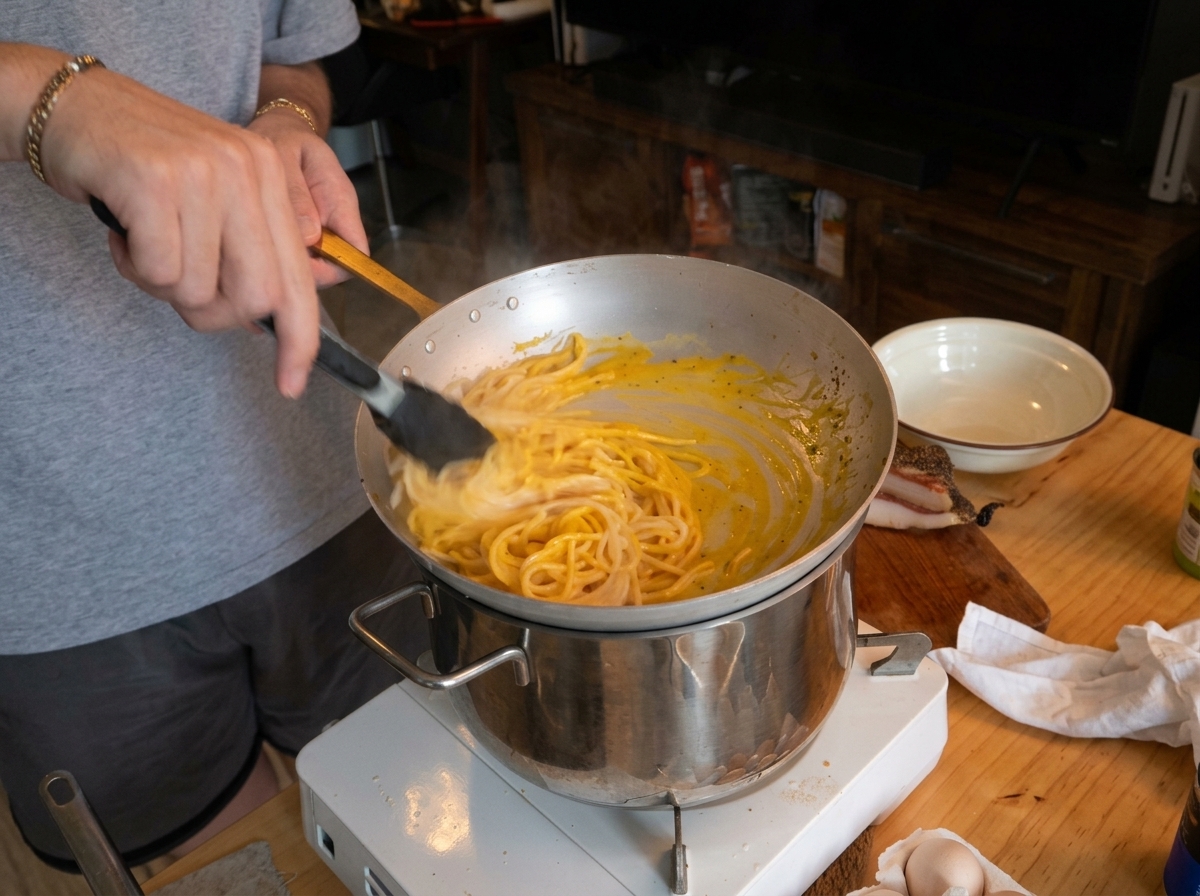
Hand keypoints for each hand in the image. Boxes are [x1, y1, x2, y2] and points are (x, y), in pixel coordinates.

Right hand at [37, 65, 319, 397]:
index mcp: (270, 176)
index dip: (300, 340)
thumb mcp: (215, 195)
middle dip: (214, 313)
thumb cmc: (144, 165)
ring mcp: (204, 174)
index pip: (299, 278)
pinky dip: (134, 266)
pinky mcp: (155, 181)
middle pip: (257, 298)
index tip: (291, 384)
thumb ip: (247, 251)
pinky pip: (158, 270)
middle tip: (178, 285)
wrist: (74, 105)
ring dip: (163, 283)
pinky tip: (125, 231)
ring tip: (146, 240)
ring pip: (199, 289)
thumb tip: (267, 322)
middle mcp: (247, 170)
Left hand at [247, 105, 368, 288]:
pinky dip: (275, 254)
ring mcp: (321, 235)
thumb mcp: (285, 156)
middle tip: (262, 245)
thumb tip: (309, 237)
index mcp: (341, 204)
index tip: (293, 259)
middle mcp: (336, 226)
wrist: (280, 133)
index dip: (330, 267)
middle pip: (332, 270)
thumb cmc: (285, 141)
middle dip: (299, 269)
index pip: (355, 254)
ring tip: (257, 234)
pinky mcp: (306, 240)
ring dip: (284, 261)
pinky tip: (258, 234)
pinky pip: (296, 260)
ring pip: (311, 269)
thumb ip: (296, 193)